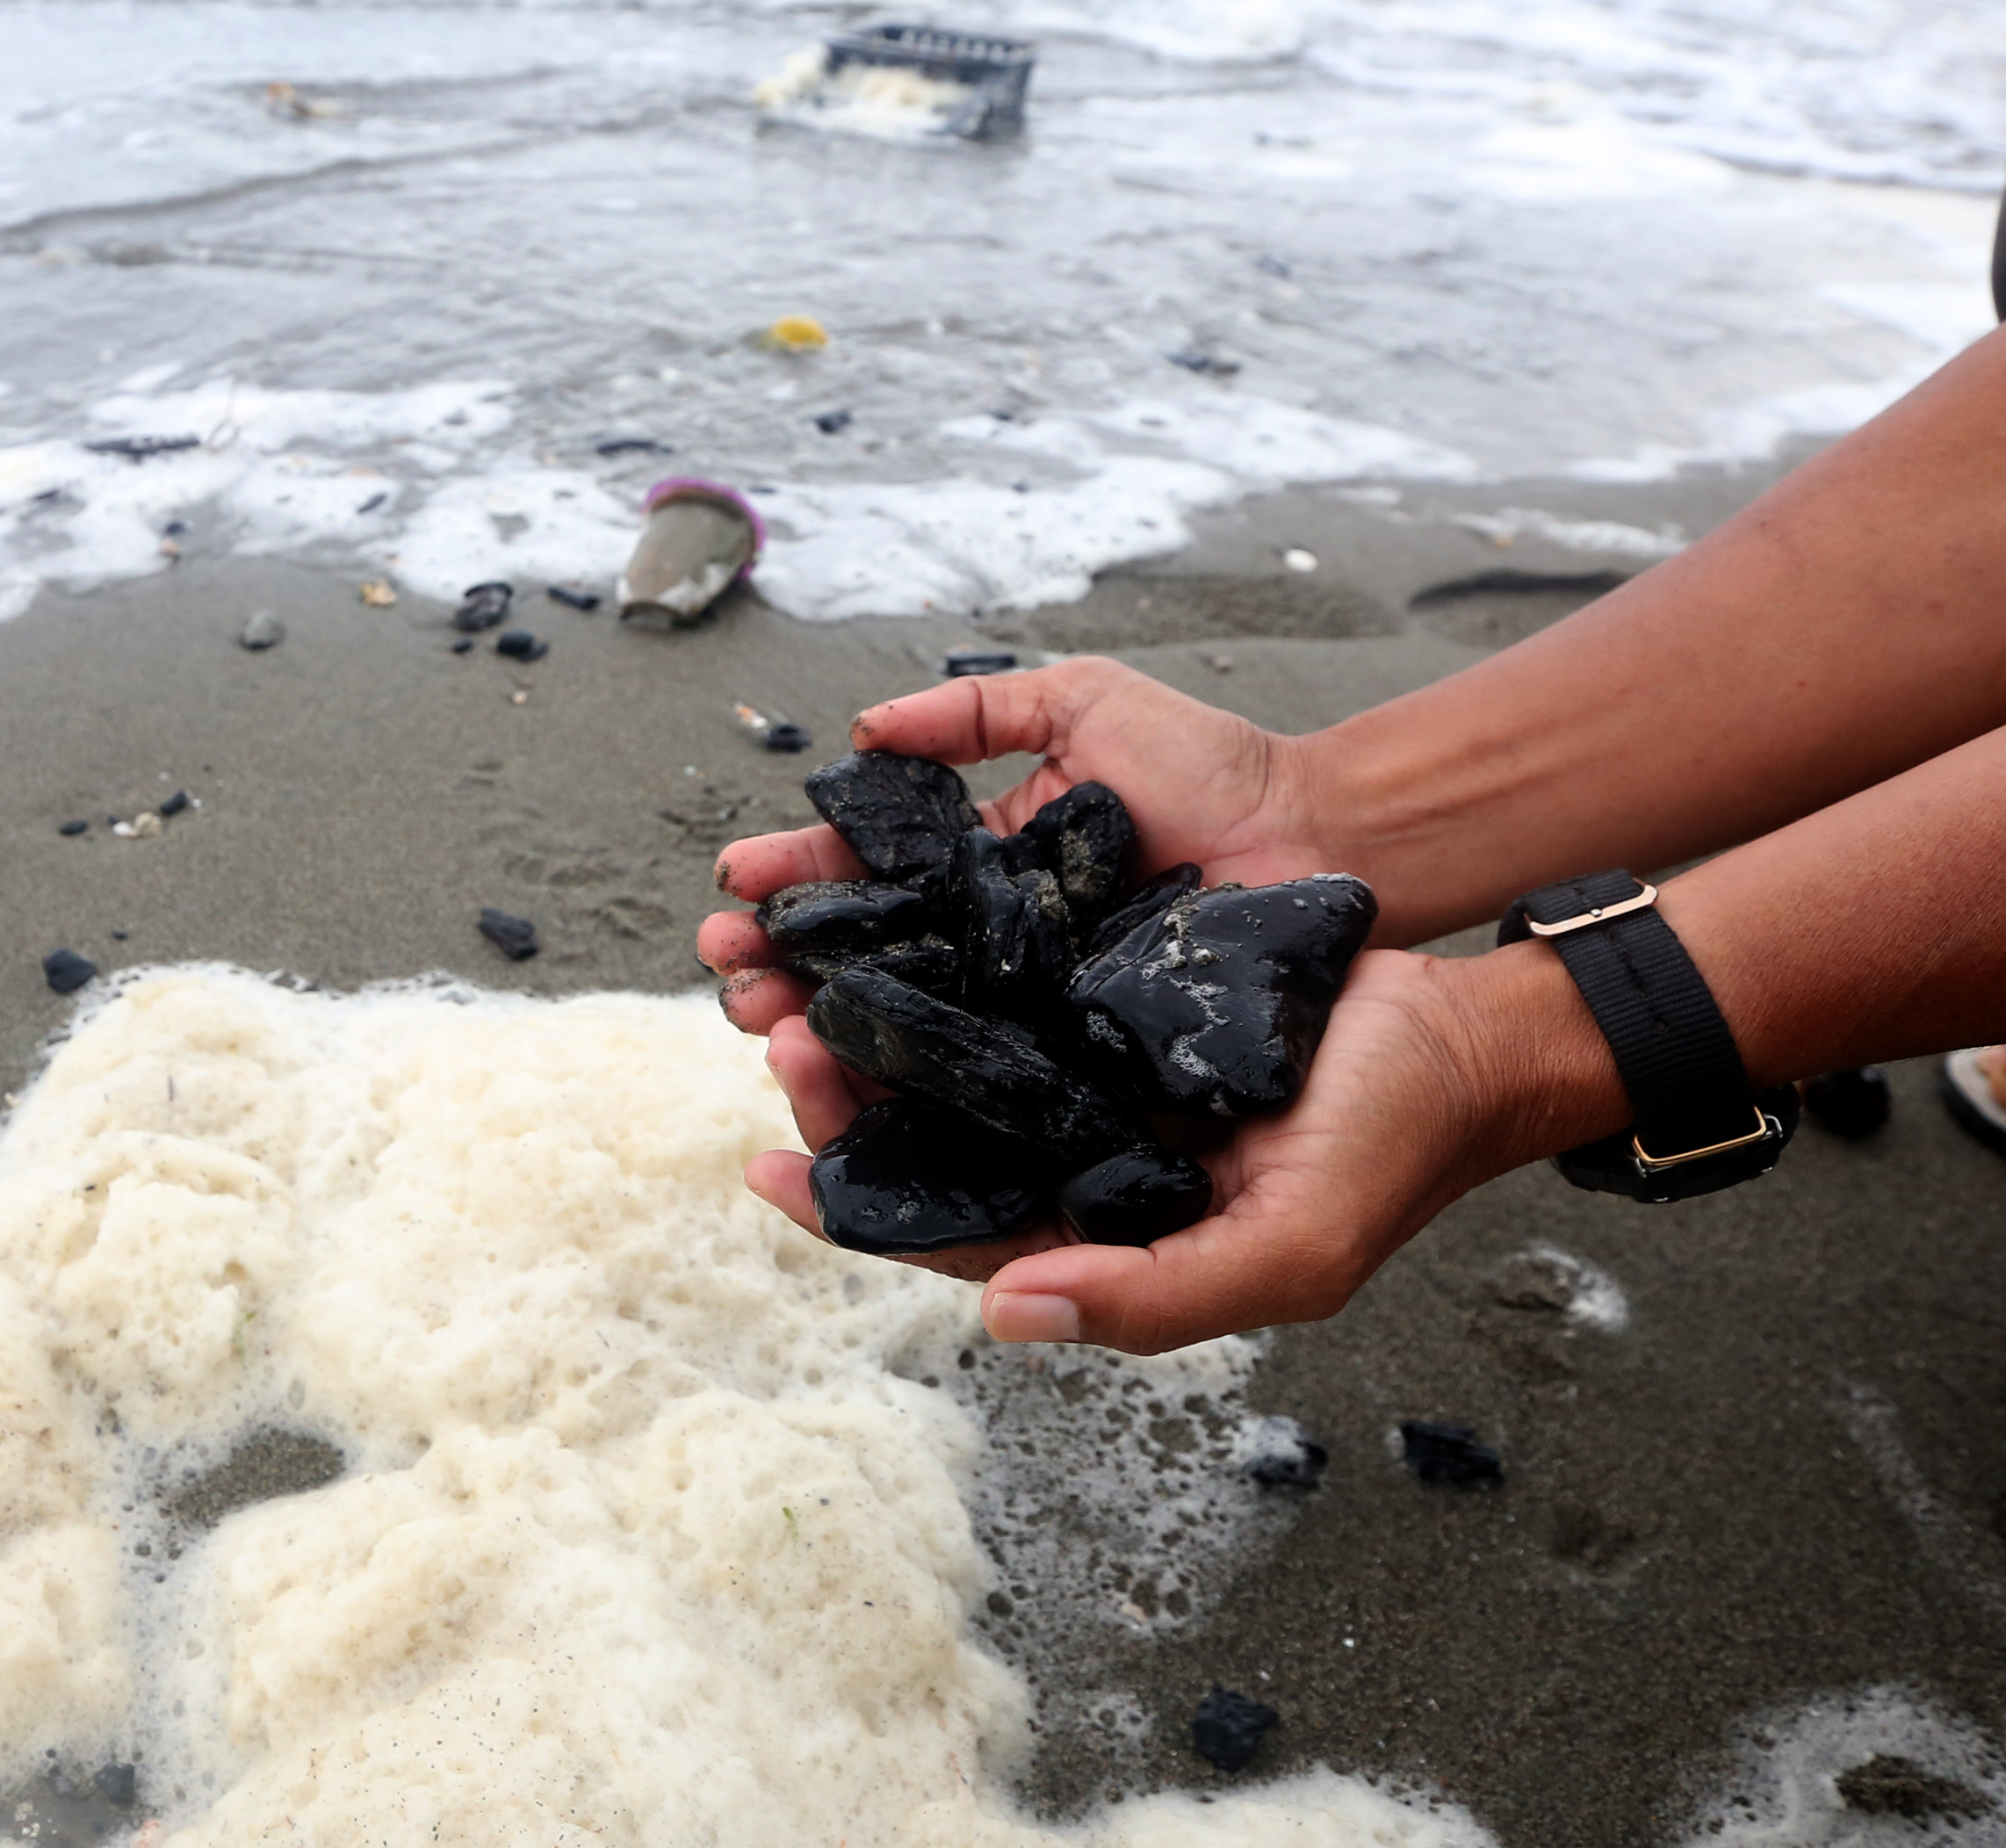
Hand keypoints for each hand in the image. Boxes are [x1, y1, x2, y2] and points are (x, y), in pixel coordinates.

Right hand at [699, 656, 1336, 1041]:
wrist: (1320, 839)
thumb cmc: (1213, 767)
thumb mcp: (1083, 700)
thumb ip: (977, 705)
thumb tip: (864, 733)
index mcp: (974, 862)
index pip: (860, 873)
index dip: (791, 877)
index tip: (736, 882)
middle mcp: (985, 942)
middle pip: (856, 959)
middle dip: (776, 962)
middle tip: (727, 967)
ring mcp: (1025, 1006)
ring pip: (900, 1026)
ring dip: (816, 1027)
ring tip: (763, 1023)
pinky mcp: (1075, 1058)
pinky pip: (985, 1078)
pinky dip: (911, 1088)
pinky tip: (856, 1087)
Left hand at [734, 949, 1599, 1350]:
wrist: (1465, 1034)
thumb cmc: (1386, 1154)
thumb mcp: (1289, 1252)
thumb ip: (1154, 1297)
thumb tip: (1005, 1316)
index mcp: (1098, 1237)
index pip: (951, 1240)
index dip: (856, 1215)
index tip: (767, 1170)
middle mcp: (1074, 1156)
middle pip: (926, 1141)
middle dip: (841, 1099)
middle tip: (781, 1035)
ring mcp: (1083, 1069)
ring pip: (946, 1056)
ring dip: (872, 1020)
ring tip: (800, 977)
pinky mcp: (1101, 988)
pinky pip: (999, 977)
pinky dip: (938, 957)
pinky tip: (884, 917)